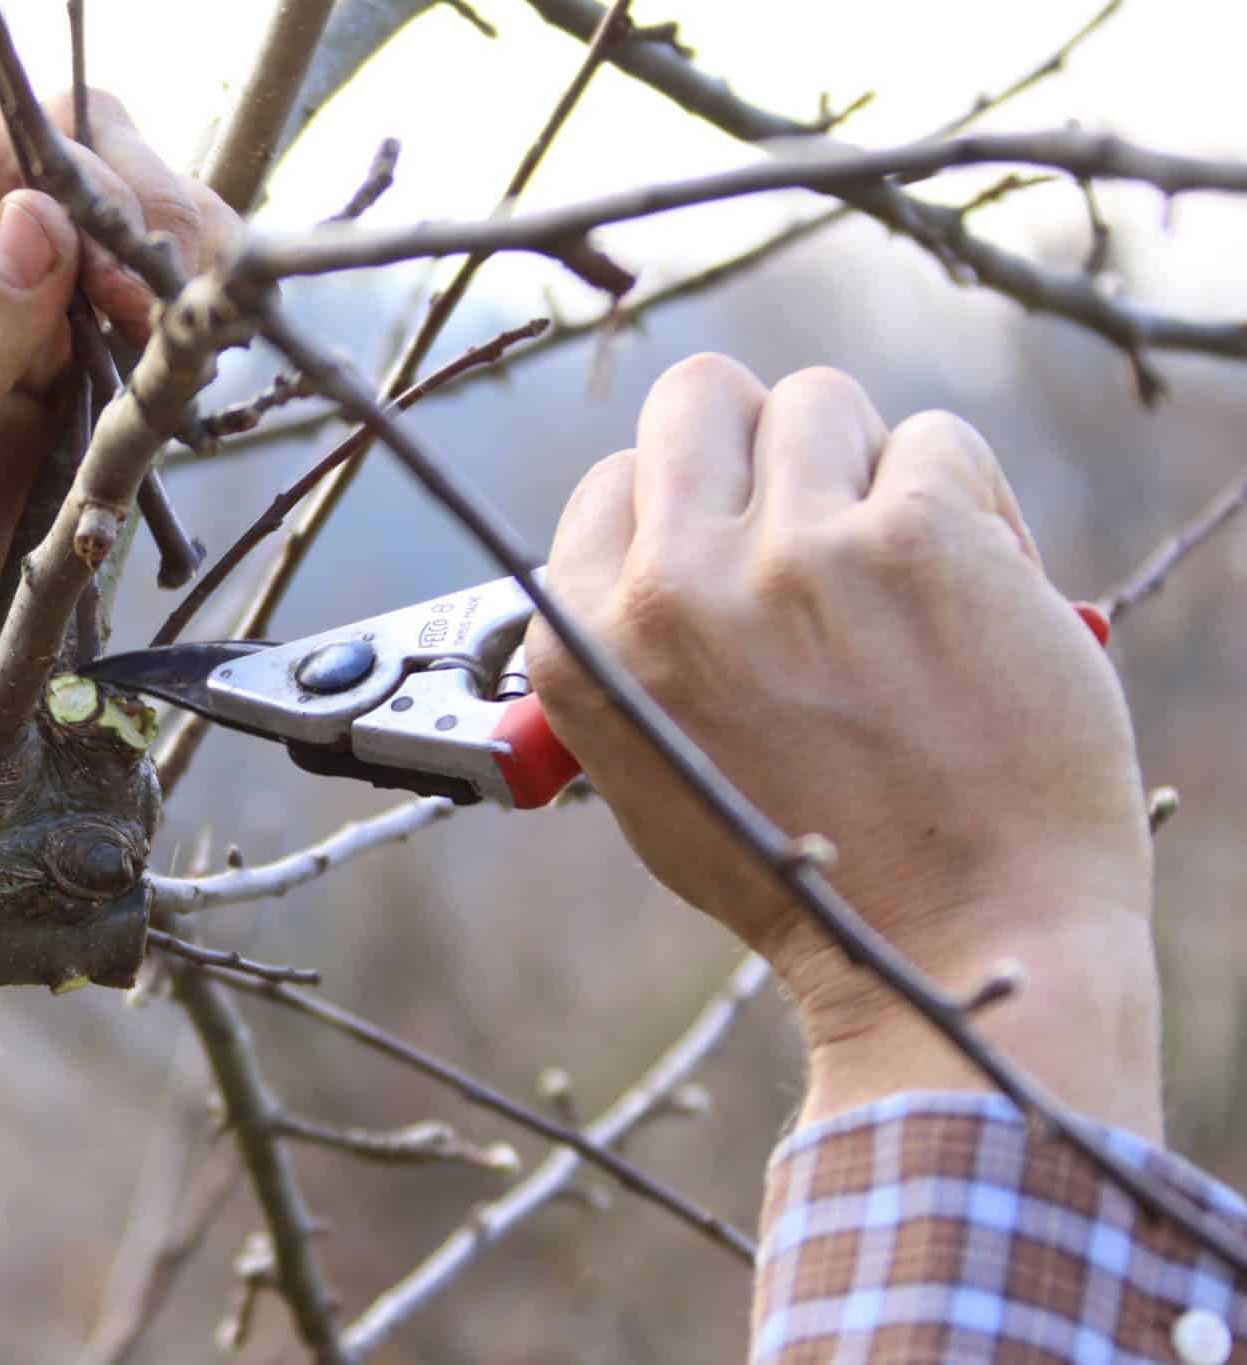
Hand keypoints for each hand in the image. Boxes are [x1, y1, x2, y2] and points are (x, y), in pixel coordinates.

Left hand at [0, 91, 238, 856]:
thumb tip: (41, 219)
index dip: (84, 181)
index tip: (144, 270)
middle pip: (65, 172)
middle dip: (149, 216)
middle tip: (204, 298)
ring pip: (110, 239)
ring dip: (173, 274)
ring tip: (207, 338)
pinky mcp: (39, 375)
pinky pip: (124, 320)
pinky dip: (170, 333)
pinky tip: (190, 369)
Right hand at [526, 355, 1161, 1137]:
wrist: (959, 945)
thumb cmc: (810, 870)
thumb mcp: (649, 772)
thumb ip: (632, 645)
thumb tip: (658, 534)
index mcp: (584, 646)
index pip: (614, 478)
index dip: (684, 501)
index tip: (735, 538)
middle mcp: (670, 589)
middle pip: (697, 395)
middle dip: (758, 439)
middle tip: (813, 506)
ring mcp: (793, 555)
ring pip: (821, 402)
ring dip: (865, 467)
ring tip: (899, 569)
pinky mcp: (916, 537)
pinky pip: (936, 443)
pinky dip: (967, 506)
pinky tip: (974, 590)